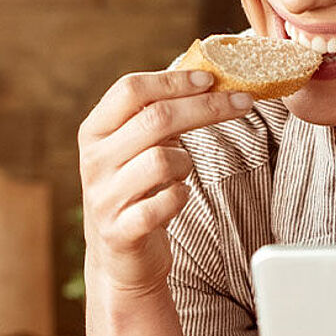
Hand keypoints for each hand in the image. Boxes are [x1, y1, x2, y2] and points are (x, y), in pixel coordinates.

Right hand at [78, 70, 254, 295]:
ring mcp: (104, 196)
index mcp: (94, 131)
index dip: (173, 80)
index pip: (130, 89)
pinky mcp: (121, 231)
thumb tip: (205, 78)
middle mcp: (93, 160)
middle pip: (154, 118)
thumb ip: (158, 115)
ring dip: (186, 161)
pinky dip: (180, 197)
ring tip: (183, 170)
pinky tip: (179, 197)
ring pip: (161, 159)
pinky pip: (163, 204)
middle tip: (242, 102)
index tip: (211, 79)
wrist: (120, 257)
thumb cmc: (136, 191)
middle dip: (206, 107)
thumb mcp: (137, 147)